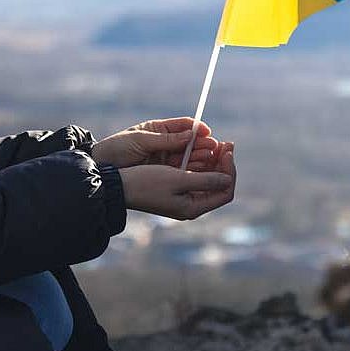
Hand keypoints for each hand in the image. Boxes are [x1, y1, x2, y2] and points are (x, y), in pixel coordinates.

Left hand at [91, 117, 219, 169]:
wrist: (103, 169)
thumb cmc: (117, 148)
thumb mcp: (142, 141)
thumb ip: (166, 139)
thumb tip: (191, 134)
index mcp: (159, 129)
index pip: (184, 125)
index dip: (198, 128)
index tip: (208, 133)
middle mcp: (165, 142)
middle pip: (191, 142)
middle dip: (204, 144)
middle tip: (217, 148)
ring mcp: (165, 157)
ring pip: (190, 156)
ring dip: (202, 157)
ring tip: (214, 159)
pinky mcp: (164, 172)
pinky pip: (183, 169)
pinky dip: (194, 169)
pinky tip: (203, 169)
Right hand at [118, 142, 235, 220]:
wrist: (119, 187)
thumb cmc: (146, 183)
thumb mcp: (177, 178)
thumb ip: (205, 180)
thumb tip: (228, 179)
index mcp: (192, 207)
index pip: (224, 191)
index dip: (230, 170)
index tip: (227, 150)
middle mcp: (190, 205)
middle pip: (218, 185)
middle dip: (224, 163)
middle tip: (226, 143)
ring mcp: (183, 197)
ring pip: (207, 178)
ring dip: (213, 161)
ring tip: (215, 142)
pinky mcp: (174, 188)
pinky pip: (195, 175)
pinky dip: (200, 162)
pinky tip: (200, 149)